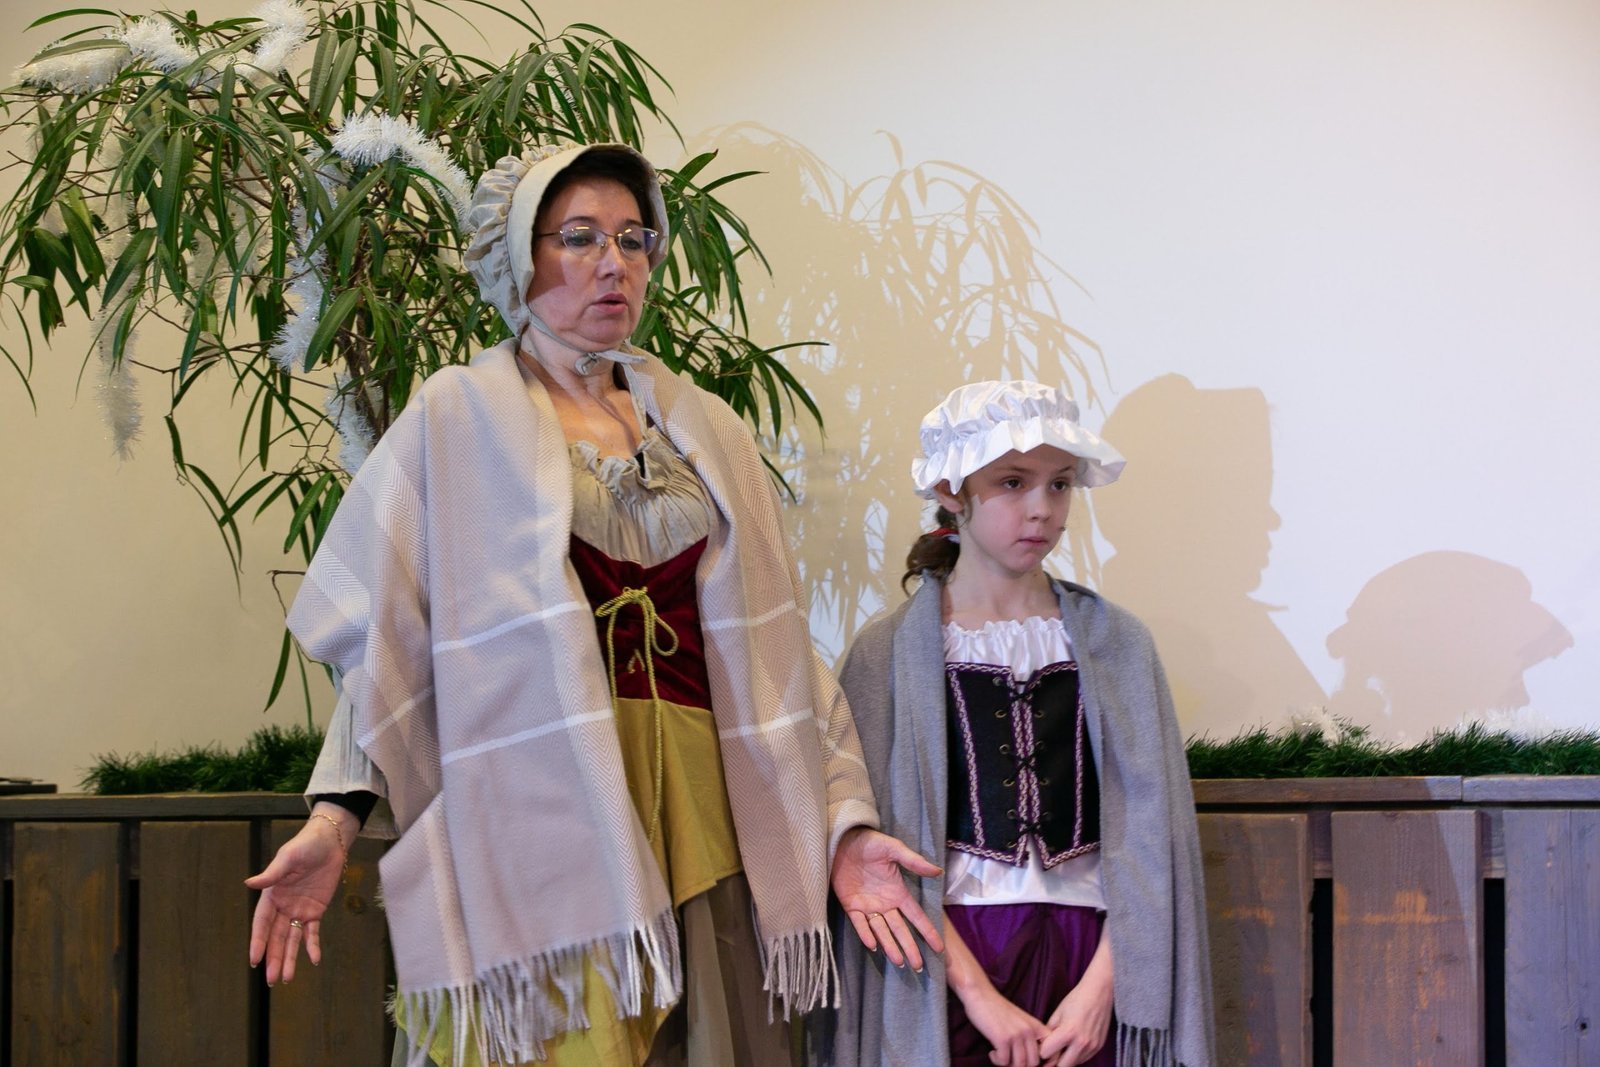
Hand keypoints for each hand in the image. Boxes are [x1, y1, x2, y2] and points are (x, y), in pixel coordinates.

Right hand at [245, 808, 350, 984]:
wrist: (329, 842)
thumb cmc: (304, 846)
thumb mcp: (287, 858)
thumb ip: (271, 874)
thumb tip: (249, 883)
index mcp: (272, 896)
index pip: (262, 924)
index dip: (258, 941)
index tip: (254, 960)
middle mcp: (283, 907)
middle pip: (277, 937)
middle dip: (274, 958)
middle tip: (271, 980)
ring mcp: (299, 910)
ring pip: (293, 939)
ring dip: (290, 958)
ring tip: (287, 979)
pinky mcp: (316, 910)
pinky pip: (313, 932)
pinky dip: (313, 946)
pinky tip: (314, 960)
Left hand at [829, 827, 944, 969]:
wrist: (842, 841)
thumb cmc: (870, 843)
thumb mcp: (893, 849)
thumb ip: (913, 861)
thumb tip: (938, 871)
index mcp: (898, 892)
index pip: (916, 916)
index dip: (927, 931)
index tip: (939, 948)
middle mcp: (885, 903)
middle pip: (900, 929)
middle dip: (909, 947)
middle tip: (918, 966)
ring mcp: (868, 906)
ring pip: (881, 931)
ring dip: (890, 946)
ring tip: (899, 962)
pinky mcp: (851, 905)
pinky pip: (859, 924)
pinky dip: (866, 934)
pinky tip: (873, 946)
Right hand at [965, 984, 1048, 1066]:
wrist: (980, 994)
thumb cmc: (998, 1010)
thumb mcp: (1021, 1021)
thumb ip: (1030, 1037)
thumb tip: (1033, 1061)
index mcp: (1037, 1027)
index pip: (1051, 1052)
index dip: (1045, 1064)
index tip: (1027, 1063)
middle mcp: (1030, 1030)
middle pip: (1033, 1063)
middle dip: (1020, 1065)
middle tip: (1009, 1059)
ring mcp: (1017, 1034)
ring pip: (1019, 1065)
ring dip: (1007, 1064)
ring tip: (1000, 1056)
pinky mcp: (1003, 1038)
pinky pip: (1004, 1061)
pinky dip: (997, 1061)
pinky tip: (992, 1052)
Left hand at [1039, 960, 1112, 1065]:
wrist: (1099, 993)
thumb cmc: (1077, 999)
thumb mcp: (1057, 1013)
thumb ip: (1049, 1032)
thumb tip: (1041, 1047)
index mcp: (1068, 1032)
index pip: (1046, 1053)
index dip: (1041, 1049)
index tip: (1041, 1044)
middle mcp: (1081, 1043)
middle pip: (1061, 1066)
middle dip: (1052, 1060)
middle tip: (1050, 1052)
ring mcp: (1092, 1047)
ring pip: (1073, 1064)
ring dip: (1065, 1059)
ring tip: (1061, 1047)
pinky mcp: (1098, 1047)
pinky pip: (1083, 1059)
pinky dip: (1075, 1056)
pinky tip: (1072, 1045)